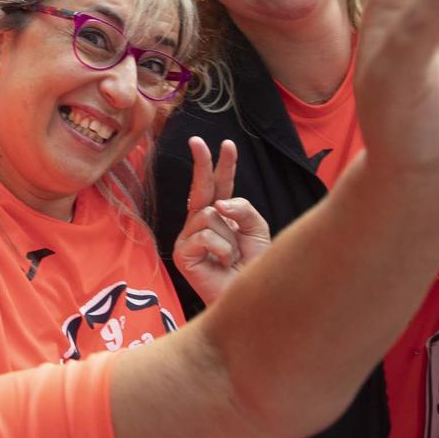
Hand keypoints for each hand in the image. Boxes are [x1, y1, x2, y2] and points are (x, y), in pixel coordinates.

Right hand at [171, 139, 271, 305]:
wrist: (249, 297)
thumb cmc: (252, 266)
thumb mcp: (256, 230)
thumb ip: (242, 210)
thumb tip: (217, 205)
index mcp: (220, 216)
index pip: (220, 186)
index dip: (224, 166)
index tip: (226, 144)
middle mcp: (200, 223)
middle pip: (201, 188)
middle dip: (201, 163)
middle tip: (197, 141)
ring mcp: (188, 237)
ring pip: (210, 215)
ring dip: (230, 236)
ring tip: (232, 257)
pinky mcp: (182, 253)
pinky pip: (206, 236)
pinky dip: (222, 249)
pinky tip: (222, 263)